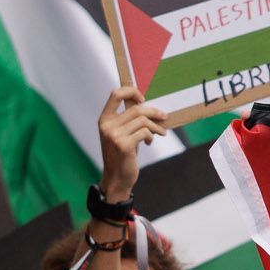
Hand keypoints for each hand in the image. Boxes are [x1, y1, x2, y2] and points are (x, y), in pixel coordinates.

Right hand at [96, 88, 164, 204]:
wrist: (117, 178)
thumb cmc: (122, 154)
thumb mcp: (121, 134)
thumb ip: (128, 120)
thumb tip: (148, 106)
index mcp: (104, 120)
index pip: (115, 94)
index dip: (131, 92)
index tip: (143, 99)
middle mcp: (107, 126)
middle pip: (136, 109)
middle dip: (154, 112)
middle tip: (164, 117)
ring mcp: (114, 135)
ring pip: (142, 121)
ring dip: (155, 126)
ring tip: (160, 133)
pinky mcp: (123, 145)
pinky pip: (144, 132)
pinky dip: (151, 136)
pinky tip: (149, 142)